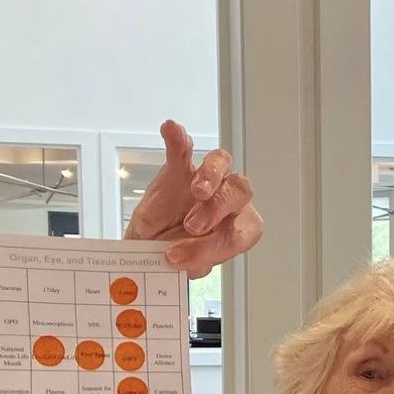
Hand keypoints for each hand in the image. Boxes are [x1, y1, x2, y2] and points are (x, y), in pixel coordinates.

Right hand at [126, 119, 262, 278]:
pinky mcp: (179, 167)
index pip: (242, 233)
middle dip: (217, 209)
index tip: (186, 256)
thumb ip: (191, 257)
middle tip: (192, 226)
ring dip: (211, 175)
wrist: (151, 245)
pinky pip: (182, 148)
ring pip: (222, 163)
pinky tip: (171, 130)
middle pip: (239, 192)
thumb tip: (177, 254)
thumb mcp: (187, 264)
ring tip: (196, 190)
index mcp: (239, 228)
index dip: (219, 245)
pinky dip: (177, 139)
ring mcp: (206, 180)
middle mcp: (229, 201)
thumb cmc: (178, 252)